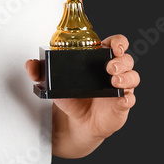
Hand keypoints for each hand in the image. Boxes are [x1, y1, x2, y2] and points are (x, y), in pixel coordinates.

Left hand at [24, 34, 138, 156]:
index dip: (119, 42)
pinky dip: (127, 97)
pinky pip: (130, 99)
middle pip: (127, 59)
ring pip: (133, 77)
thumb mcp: (54, 83)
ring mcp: (119, 87)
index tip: (114, 45)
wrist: (76, 121)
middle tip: (109, 67)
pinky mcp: (121, 104)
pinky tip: (121, 98)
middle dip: (121, 60)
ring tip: (113, 80)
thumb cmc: (71, 97)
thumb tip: (30, 64)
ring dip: (126, 77)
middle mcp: (112, 72)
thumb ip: (40, 72)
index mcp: (98, 60)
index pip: (116, 44)